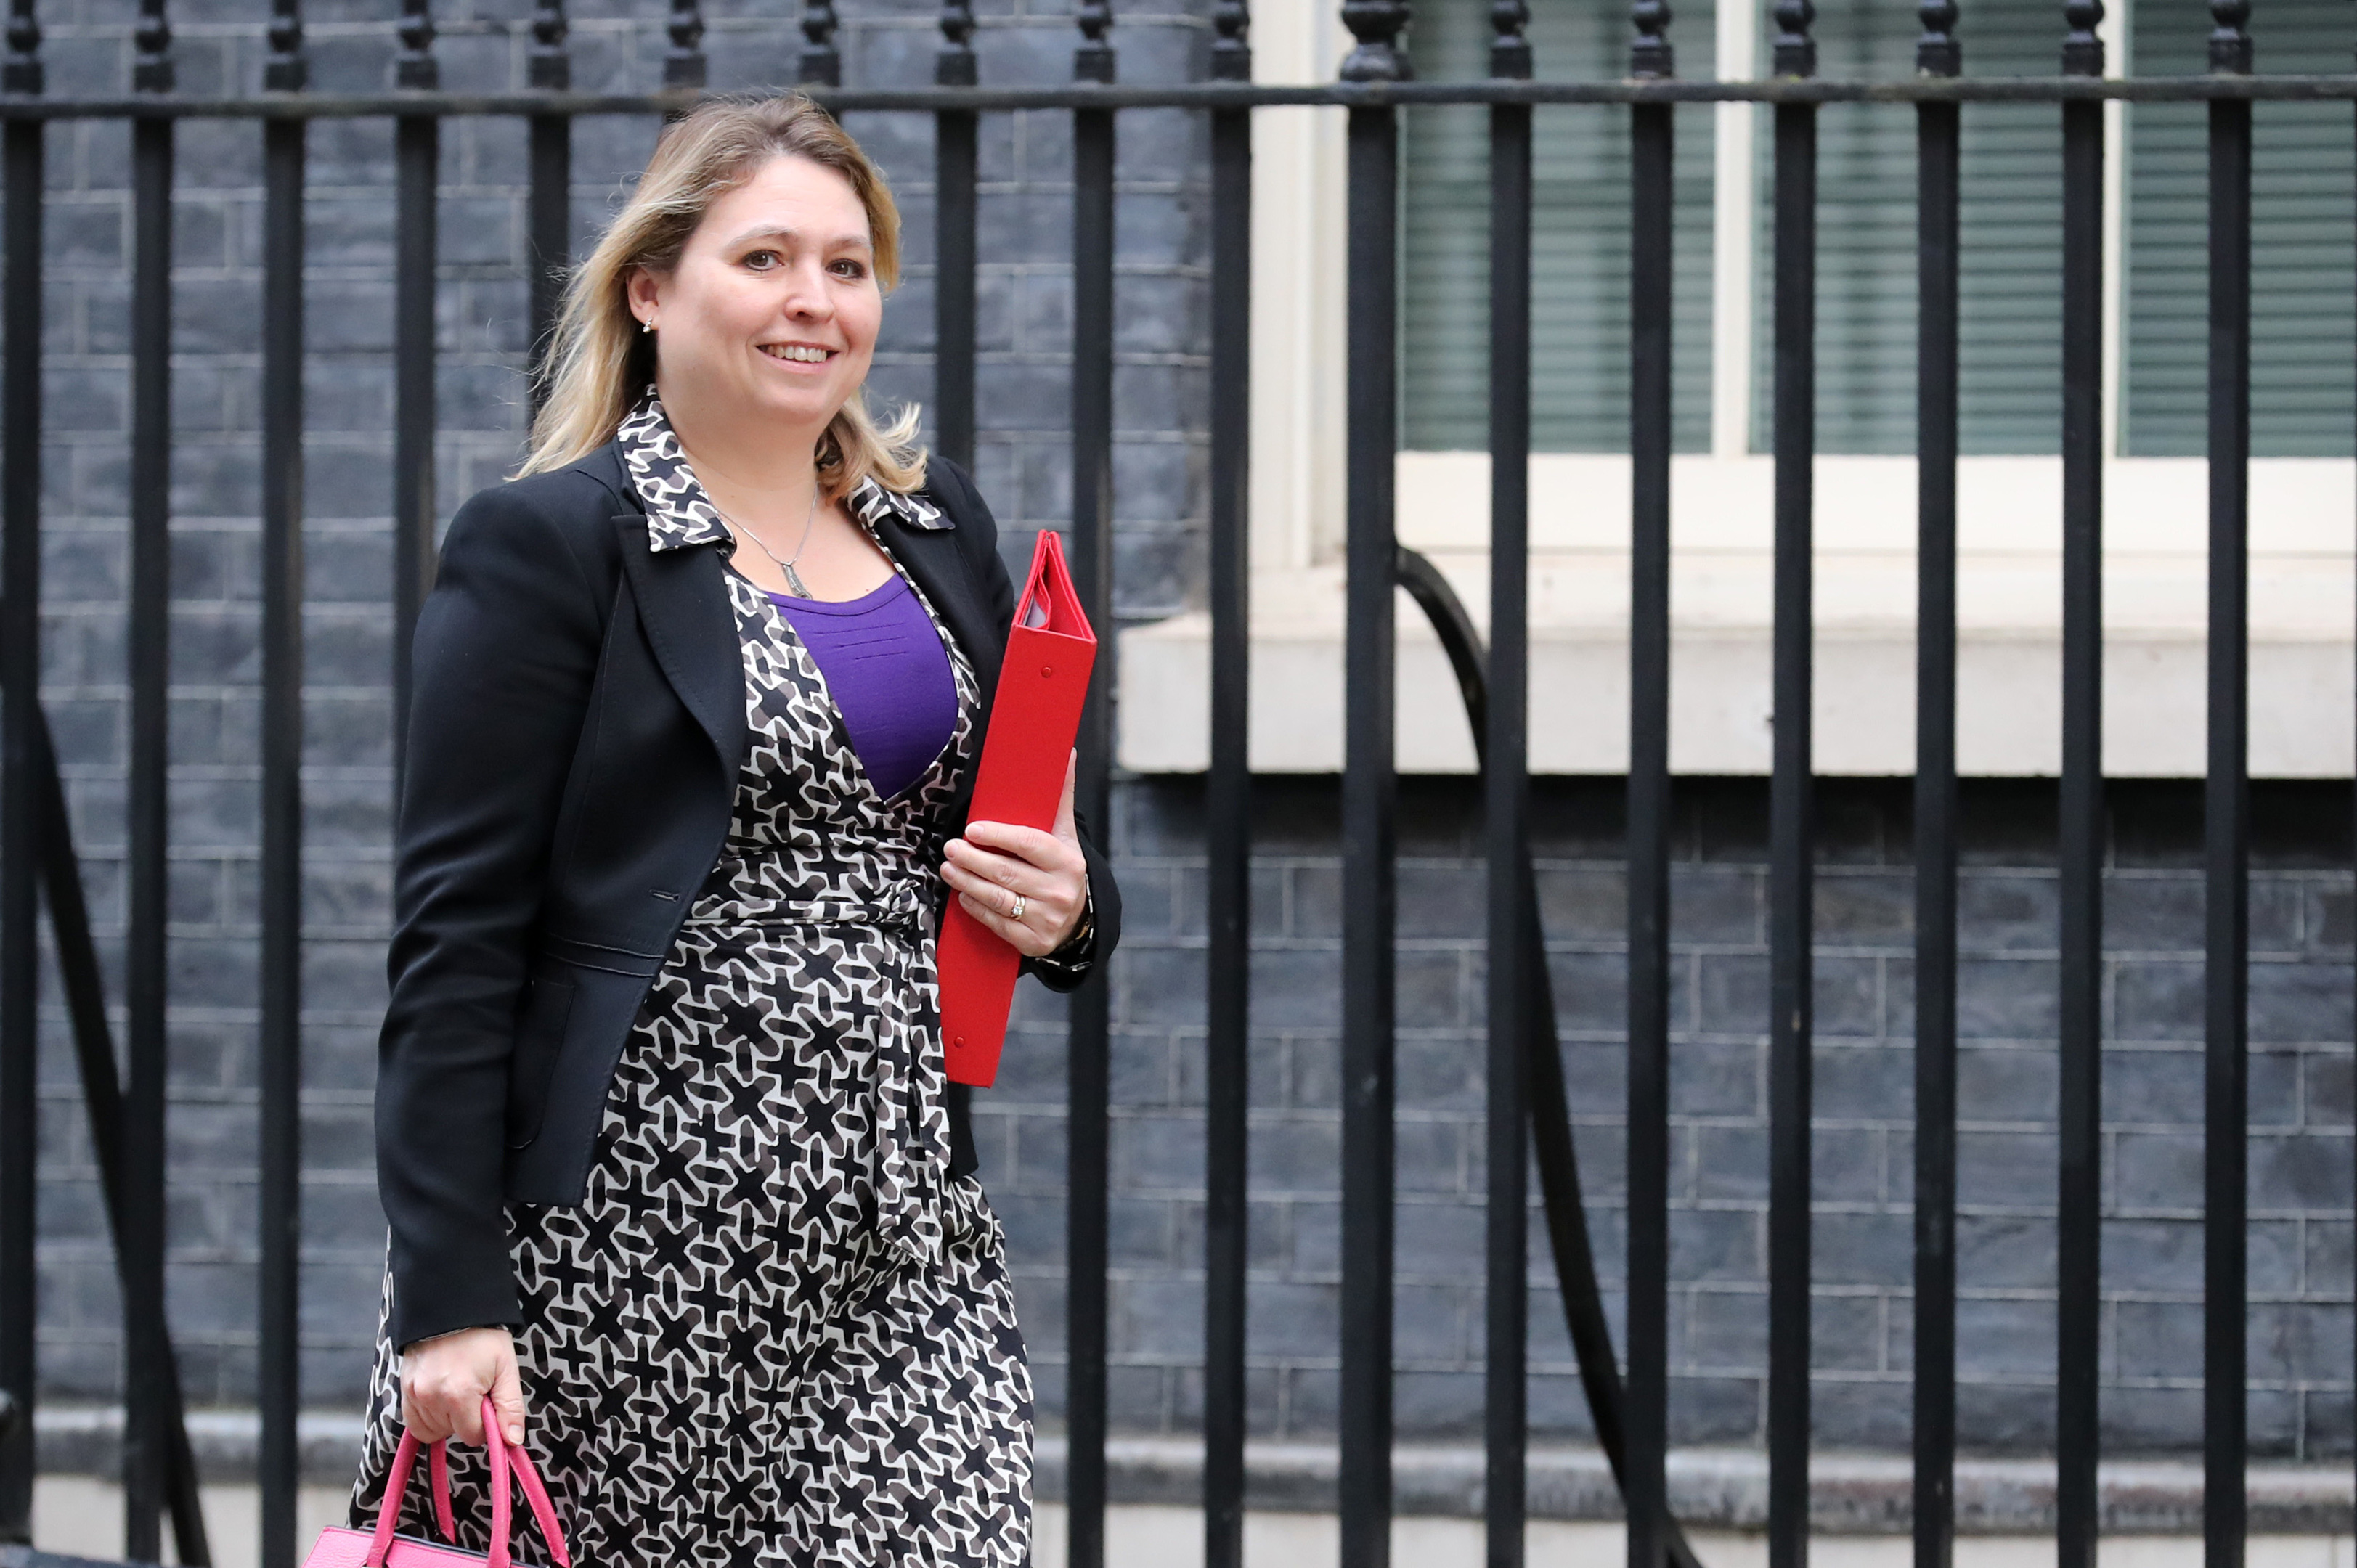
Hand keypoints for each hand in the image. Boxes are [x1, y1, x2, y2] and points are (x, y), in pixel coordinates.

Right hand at [400, 1326, 523, 1446]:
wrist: (452, 1309)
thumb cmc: (483, 1338)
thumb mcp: (506, 1369)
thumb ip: (510, 1408)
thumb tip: (512, 1442)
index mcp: (460, 1394)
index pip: (472, 1435)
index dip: (485, 1423)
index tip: (487, 1402)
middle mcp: (432, 1398)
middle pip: (452, 1433)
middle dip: (466, 1418)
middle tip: (473, 1390)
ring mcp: (414, 1394)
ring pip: (432, 1430)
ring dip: (446, 1419)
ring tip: (456, 1390)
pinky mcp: (404, 1389)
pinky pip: (414, 1422)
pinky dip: (428, 1416)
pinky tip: (440, 1397)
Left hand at [942, 752, 1088, 957]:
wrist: (1078, 920)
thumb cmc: (1061, 867)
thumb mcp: (1065, 835)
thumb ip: (1060, 797)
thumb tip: (1066, 752)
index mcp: (1067, 861)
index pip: (1029, 844)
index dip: (998, 836)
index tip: (972, 829)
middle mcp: (1060, 891)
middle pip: (1007, 872)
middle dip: (973, 859)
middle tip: (949, 847)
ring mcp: (1047, 919)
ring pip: (998, 898)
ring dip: (967, 882)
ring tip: (948, 868)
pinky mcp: (1033, 941)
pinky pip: (998, 923)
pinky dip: (976, 908)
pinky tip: (963, 895)